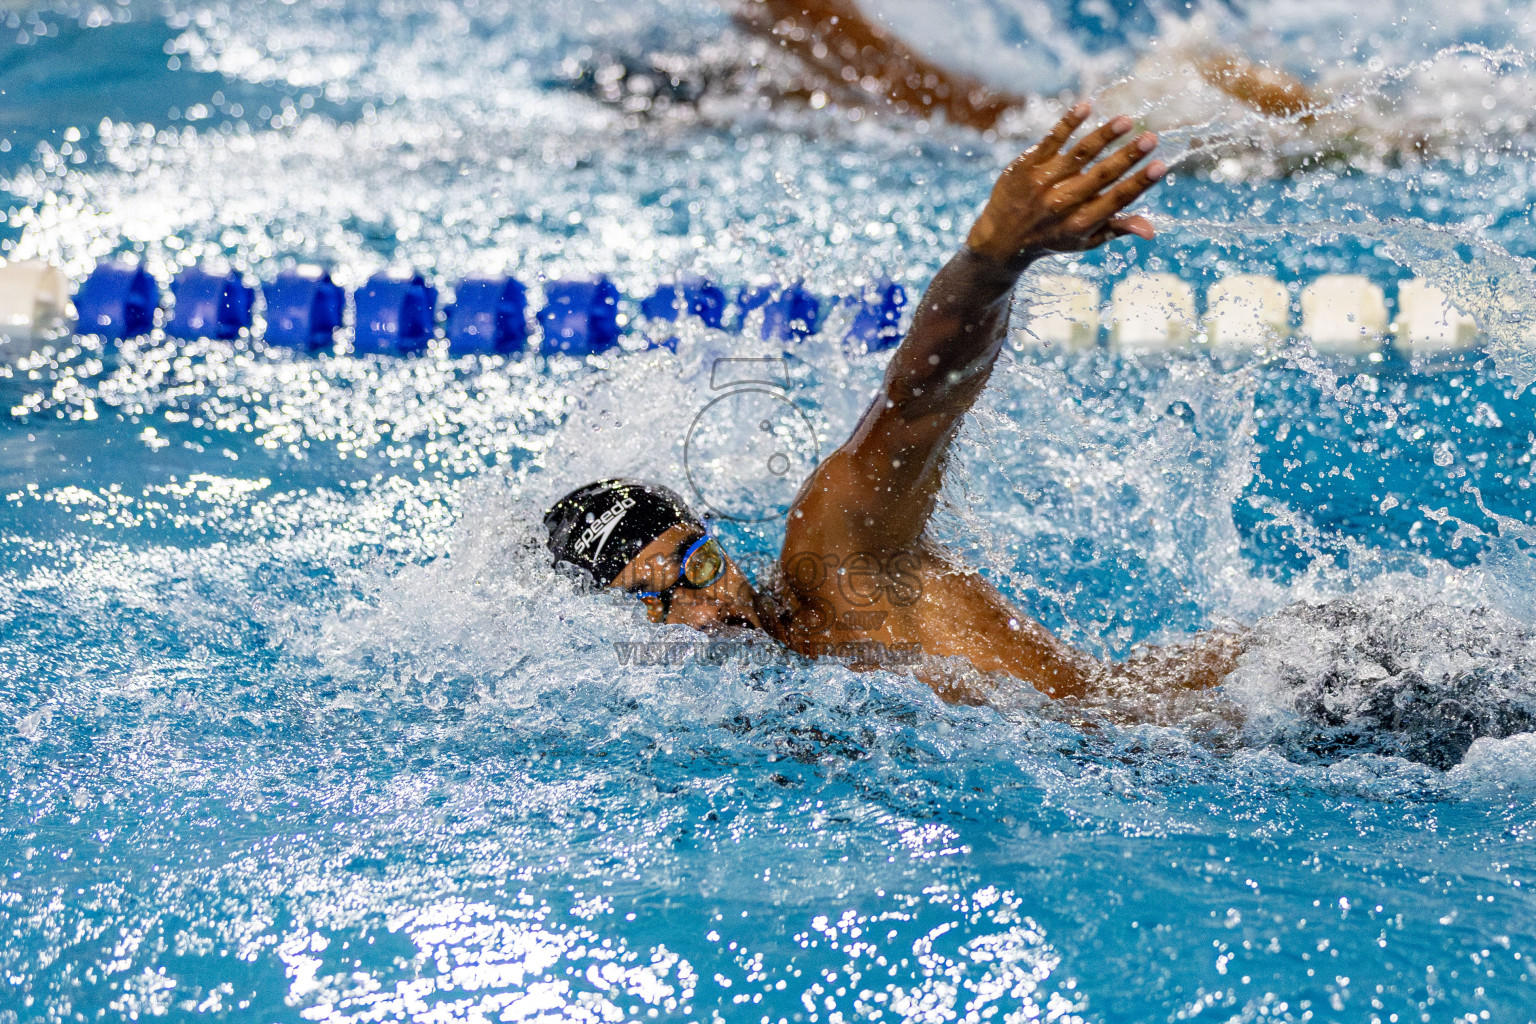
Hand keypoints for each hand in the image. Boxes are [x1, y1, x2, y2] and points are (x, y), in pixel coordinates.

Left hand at [965, 102, 1164, 264]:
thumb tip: (1152, 230)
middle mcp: (1061, 204)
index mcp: (1080, 223)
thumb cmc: (1052, 238)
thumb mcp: (1084, 240)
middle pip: (1101, 176)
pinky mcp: (1026, 165)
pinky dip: (1068, 122)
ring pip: (1079, 154)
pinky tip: (1087, 106)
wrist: (1000, 239)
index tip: (1161, 165)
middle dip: (1128, 156)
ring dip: (1103, 136)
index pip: (1116, 200)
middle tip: (1152, 138)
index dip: (1139, 184)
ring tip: (1126, 121)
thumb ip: (1117, 229)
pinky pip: (1051, 139)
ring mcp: (1042, 182)